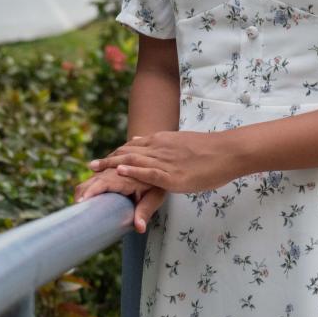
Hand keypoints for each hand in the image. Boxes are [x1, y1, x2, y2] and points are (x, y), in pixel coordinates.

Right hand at [74, 167, 165, 233]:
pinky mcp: (108, 167)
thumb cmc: (157, 179)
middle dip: (81, 195)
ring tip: (77, 208)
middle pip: (92, 180)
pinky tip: (84, 199)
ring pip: (91, 177)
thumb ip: (145, 210)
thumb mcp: (155, 195)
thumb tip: (139, 228)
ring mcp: (110, 167)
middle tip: (75, 212)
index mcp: (125, 176)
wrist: (158, 159)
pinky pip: (94, 175)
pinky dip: (88, 186)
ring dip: (84, 190)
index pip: (103, 182)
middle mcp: (115, 170)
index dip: (91, 191)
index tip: (81, 202)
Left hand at [87, 130, 241, 193]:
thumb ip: (165, 145)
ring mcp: (166, 162)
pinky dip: (133, 172)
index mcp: (163, 141)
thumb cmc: (210, 150)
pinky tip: (120, 172)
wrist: (228, 151)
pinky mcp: (173, 175)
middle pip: (128, 154)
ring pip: (134, 162)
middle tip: (89, 168)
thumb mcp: (183, 143)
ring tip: (95, 171)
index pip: (133, 148)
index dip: (116, 154)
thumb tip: (149, 145)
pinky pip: (149, 172)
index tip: (102, 161)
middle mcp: (161, 149)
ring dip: (113, 167)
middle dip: (108, 162)